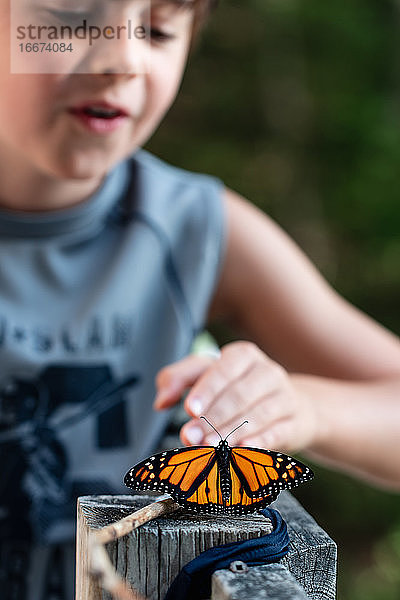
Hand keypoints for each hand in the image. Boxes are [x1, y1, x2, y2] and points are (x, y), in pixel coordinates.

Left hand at [154, 341, 319, 451]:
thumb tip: (161, 401)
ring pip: (258, 414)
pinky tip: (242, 450)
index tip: (190, 409)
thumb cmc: (240, 387)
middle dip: (213, 418)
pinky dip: (259, 442)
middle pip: (239, 394)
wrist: (292, 406)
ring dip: (230, 432)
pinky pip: (278, 432)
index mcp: (243, 355)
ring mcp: (285, 397)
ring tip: (209, 447)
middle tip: (191, 436)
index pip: (224, 370)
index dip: (207, 390)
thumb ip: (178, 380)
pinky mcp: (295, 423)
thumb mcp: (207, 375)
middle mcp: (266, 372)